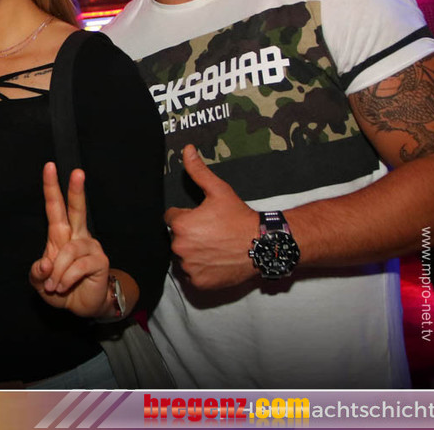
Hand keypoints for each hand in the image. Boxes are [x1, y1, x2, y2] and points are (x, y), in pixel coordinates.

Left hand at [29, 163, 111, 317]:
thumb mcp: (40, 283)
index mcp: (60, 235)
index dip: (51, 187)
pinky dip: (66, 279)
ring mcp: (90, 247)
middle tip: (77, 172)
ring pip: (69, 251)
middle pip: (77, 209)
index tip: (49, 166)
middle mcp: (77, 236)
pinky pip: (78, 266)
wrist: (82, 307)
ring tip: (54, 286)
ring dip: (57, 272)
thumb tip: (45, 264)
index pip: (55, 207)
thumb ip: (37, 273)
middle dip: (76, 190)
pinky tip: (63, 287)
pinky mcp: (100, 261)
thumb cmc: (61, 289)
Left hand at [163, 145, 258, 288]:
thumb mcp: (219, 190)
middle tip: (212, 233)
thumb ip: (198, 171)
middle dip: (189, 235)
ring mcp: (189, 267)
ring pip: (183, 257)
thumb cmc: (239, 217)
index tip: (204, 218)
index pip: (171, 218)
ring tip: (215, 246)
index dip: (187, 216)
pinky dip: (201, 269)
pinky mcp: (199, 283)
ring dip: (194, 252)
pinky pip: (192, 275)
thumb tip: (186, 149)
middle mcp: (180, 247)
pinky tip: (215, 260)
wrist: (262, 245)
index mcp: (181, 225)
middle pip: (177, 238)